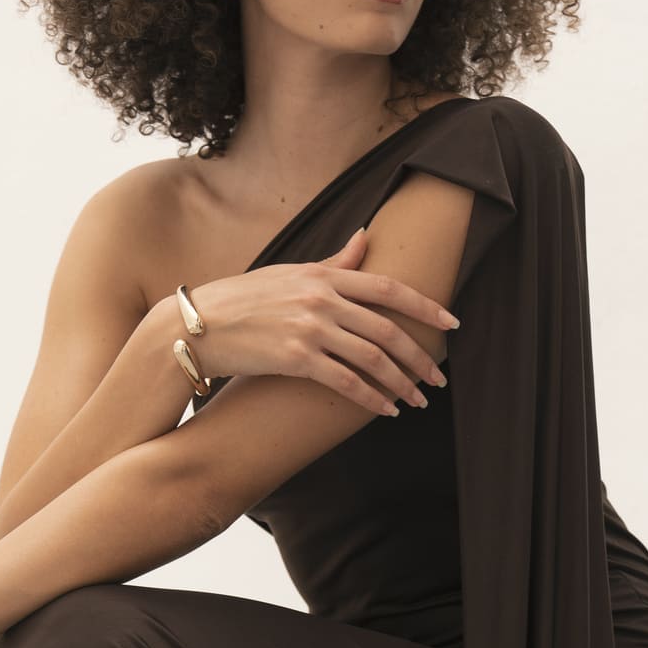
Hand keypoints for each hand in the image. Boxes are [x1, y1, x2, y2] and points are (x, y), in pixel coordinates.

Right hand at [184, 229, 457, 415]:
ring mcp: (310, 328)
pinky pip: (347, 383)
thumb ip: (334, 262)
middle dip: (420, 357)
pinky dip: (372, 399)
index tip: (451, 324)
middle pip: (387, 330)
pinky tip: (385, 410)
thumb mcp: (290, 272)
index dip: (426, 307)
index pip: (388, 289)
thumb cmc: (242, 300)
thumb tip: (366, 237)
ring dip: (402, 384)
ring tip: (417, 400)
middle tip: (437, 379)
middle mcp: (321, 299)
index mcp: (323, 275)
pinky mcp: (295, 358)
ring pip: (373, 360)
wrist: (196, 325)